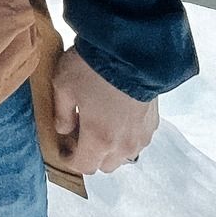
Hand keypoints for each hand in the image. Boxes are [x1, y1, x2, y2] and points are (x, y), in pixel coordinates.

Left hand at [51, 48, 157, 174]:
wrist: (132, 50)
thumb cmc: (92, 68)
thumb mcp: (64, 86)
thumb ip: (62, 114)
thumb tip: (63, 130)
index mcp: (99, 139)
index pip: (84, 166)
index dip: (70, 159)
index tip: (64, 147)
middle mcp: (123, 145)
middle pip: (105, 165)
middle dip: (91, 154)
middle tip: (80, 132)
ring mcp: (141, 136)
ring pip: (123, 155)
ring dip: (111, 147)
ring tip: (100, 123)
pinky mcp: (153, 123)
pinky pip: (137, 140)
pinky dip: (126, 135)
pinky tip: (117, 115)